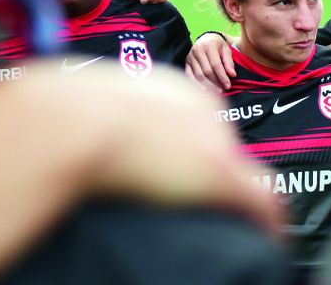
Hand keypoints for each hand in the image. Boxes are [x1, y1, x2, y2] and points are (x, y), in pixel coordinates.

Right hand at [83, 64, 280, 232]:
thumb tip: (84, 135)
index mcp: (173, 90)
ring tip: (231, 222)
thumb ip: (102, 118)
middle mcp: (201, 109)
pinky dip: (265, 223)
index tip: (182, 176)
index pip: (198, 126)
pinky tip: (267, 240)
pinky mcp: (219, 173)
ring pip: (244, 174)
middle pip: (222, 147)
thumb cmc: (63, 116)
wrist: (70, 121)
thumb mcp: (87, 106)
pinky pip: (258, 203)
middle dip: (211, 175)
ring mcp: (213, 140)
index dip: (192, 154)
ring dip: (239, 198)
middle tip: (196, 204)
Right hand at [185, 32, 235, 90]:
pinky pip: (189, 76)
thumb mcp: (226, 50)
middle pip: (206, 71)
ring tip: (216, 91)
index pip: (216, 64)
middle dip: (215, 82)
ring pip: (198, 75)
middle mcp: (198, 50)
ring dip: (207, 86)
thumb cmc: (218, 45)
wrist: (206, 38)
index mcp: (209, 45)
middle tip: (223, 90)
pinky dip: (197, 85)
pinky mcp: (186, 62)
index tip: (228, 85)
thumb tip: (232, 75)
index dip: (222, 76)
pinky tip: (204, 90)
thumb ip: (229, 62)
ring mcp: (190, 57)